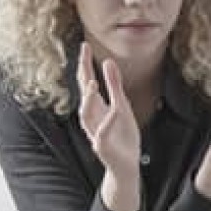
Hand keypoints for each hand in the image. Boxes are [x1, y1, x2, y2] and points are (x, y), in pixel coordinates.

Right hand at [78, 42, 140, 210]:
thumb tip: (108, 61)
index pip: (87, 82)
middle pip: (84, 93)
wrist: (126, 165)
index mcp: (97, 107)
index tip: (84, 45)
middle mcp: (93, 118)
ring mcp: (96, 132)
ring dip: (89, 99)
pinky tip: (113, 111)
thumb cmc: (122, 136)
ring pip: (87, 115)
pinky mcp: (103, 147)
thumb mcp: (122, 106)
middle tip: (84, 54)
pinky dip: (106, 123)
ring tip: (93, 83)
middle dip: (83, 74)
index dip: (85, 64)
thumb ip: (115, 86)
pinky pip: (102, 134)